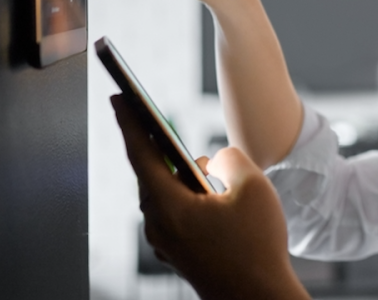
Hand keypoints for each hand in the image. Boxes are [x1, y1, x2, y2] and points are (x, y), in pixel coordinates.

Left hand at [111, 95, 309, 299]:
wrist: (259, 298)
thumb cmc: (257, 245)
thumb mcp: (253, 186)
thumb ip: (228, 158)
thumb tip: (213, 160)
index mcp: (169, 207)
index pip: (141, 154)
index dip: (130, 121)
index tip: (118, 97)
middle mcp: (160, 226)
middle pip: (151, 174)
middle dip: (155, 145)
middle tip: (146, 115)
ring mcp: (168, 243)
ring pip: (166, 195)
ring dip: (178, 173)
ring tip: (191, 156)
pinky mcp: (180, 253)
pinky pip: (177, 213)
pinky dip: (186, 195)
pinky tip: (206, 190)